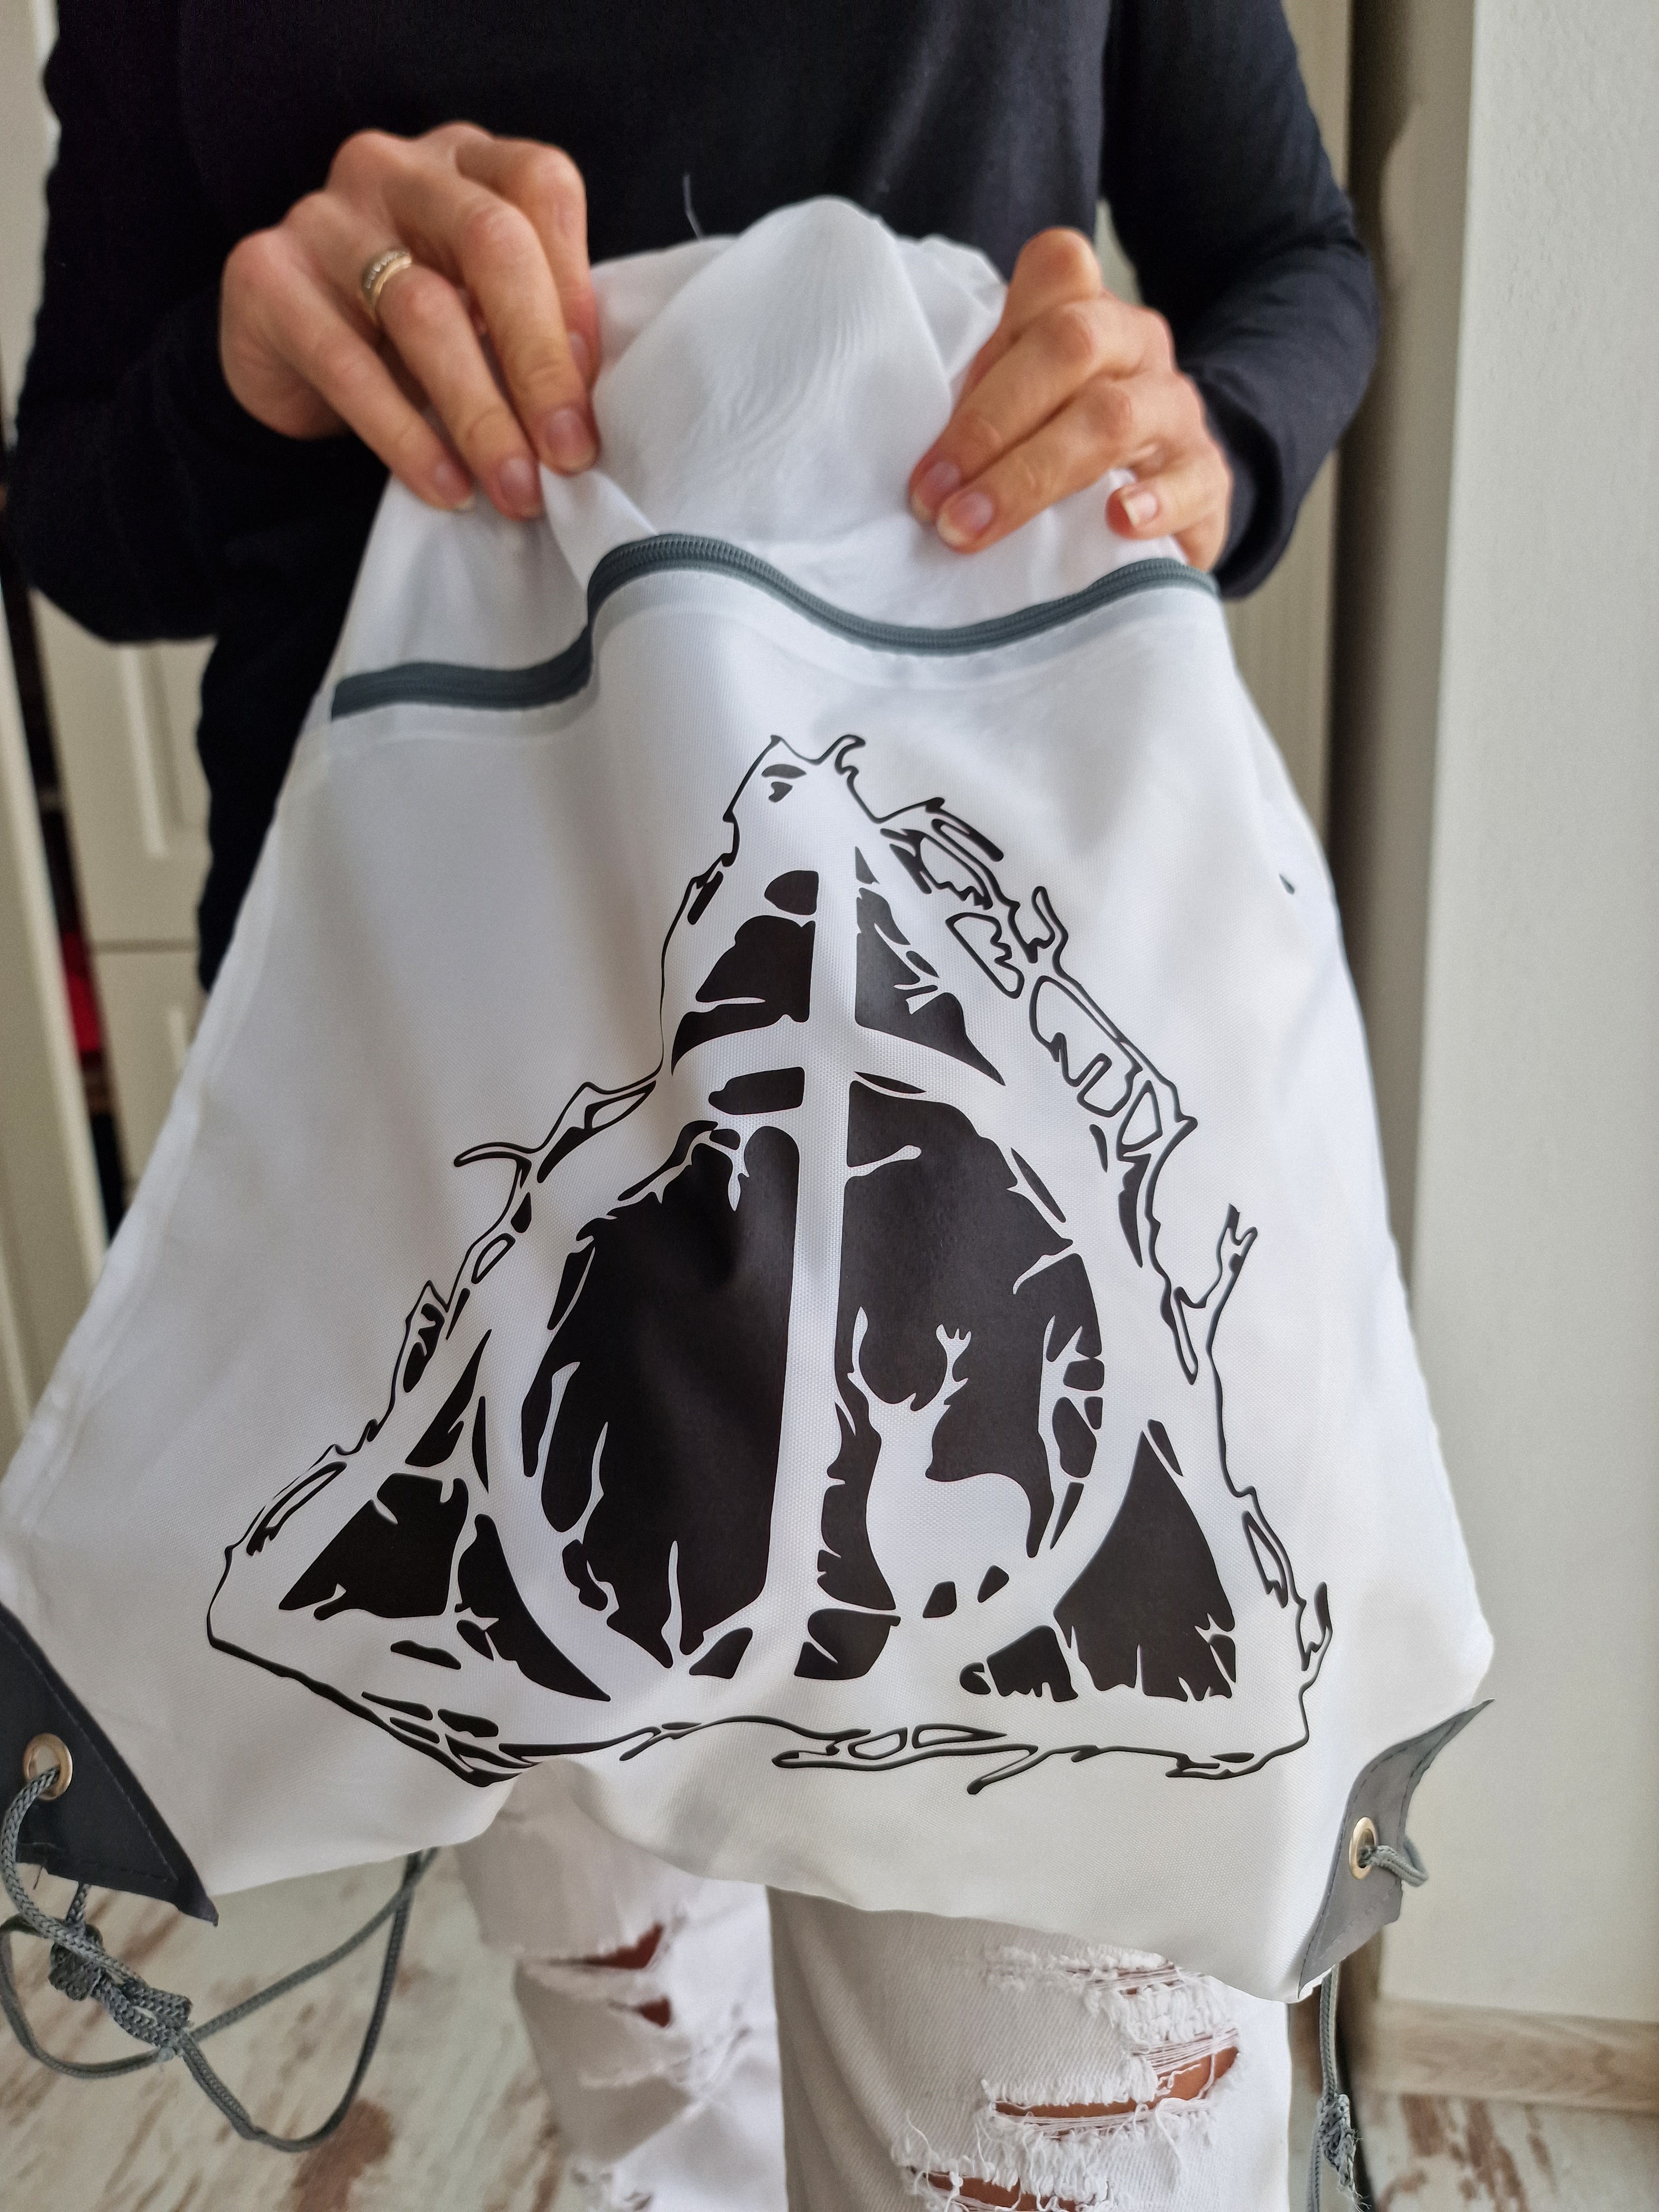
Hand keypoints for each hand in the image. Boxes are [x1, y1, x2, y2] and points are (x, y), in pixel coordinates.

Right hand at [220, 124, 598, 518]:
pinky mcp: (265, 275)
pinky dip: (406, 437)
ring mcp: (323, 215)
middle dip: (539, 359)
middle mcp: (393, 170)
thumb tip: (588, 416)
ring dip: (480, 415)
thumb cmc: (406, 333)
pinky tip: (446, 486)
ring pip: (422, 309)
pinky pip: (348, 366)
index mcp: (464, 161)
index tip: (595, 387)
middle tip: (568, 454)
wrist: (285, 359)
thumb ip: (535, 328)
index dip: (575, 288)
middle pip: (489, 240)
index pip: (538, 185)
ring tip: (516, 488)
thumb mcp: (480, 313)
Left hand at [908, 228, 1231, 570]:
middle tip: (932, 498)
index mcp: (1088, 312)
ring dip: (1031, 476)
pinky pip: (1191, 479)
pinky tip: (1118, 521)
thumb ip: (984, 402)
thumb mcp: (1025, 406)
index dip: (992, 336)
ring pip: (1114, 417)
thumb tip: (920, 462)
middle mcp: (1137, 346)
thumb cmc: (1068, 448)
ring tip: (974, 527)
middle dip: (989, 423)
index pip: (1057, 269)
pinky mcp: (1209, 477)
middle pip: (1070, 346)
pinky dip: (1154, 501)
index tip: (932, 421)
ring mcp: (1176, 409)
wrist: (1167, 501)